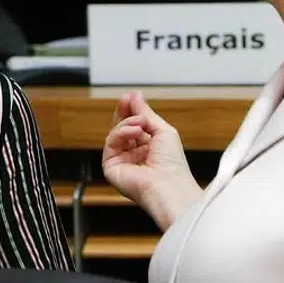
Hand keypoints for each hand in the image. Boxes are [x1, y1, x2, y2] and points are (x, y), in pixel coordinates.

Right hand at [102, 91, 201, 230]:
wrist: (168, 185)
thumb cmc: (172, 165)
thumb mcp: (163, 130)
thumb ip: (146, 113)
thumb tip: (135, 96)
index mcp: (149, 149)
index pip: (135, 126)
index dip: (132, 111)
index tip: (130, 98)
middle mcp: (134, 156)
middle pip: (122, 129)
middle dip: (124, 113)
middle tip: (125, 100)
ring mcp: (122, 161)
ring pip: (116, 134)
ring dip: (127, 124)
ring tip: (140, 124)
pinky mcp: (111, 167)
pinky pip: (110, 143)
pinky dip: (121, 133)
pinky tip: (134, 131)